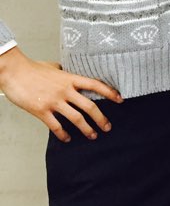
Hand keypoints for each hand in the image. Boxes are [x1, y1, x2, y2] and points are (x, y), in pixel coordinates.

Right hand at [0, 47, 121, 142]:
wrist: (14, 72)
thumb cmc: (32, 68)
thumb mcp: (53, 67)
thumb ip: (64, 72)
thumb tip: (69, 72)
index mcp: (70, 78)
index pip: (95, 85)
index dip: (109, 92)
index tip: (120, 99)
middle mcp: (65, 90)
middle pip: (89, 106)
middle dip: (101, 118)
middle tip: (108, 127)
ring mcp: (54, 101)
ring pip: (76, 118)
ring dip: (87, 129)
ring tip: (93, 136)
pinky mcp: (41, 110)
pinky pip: (56, 126)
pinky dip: (63, 134)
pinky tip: (67, 138)